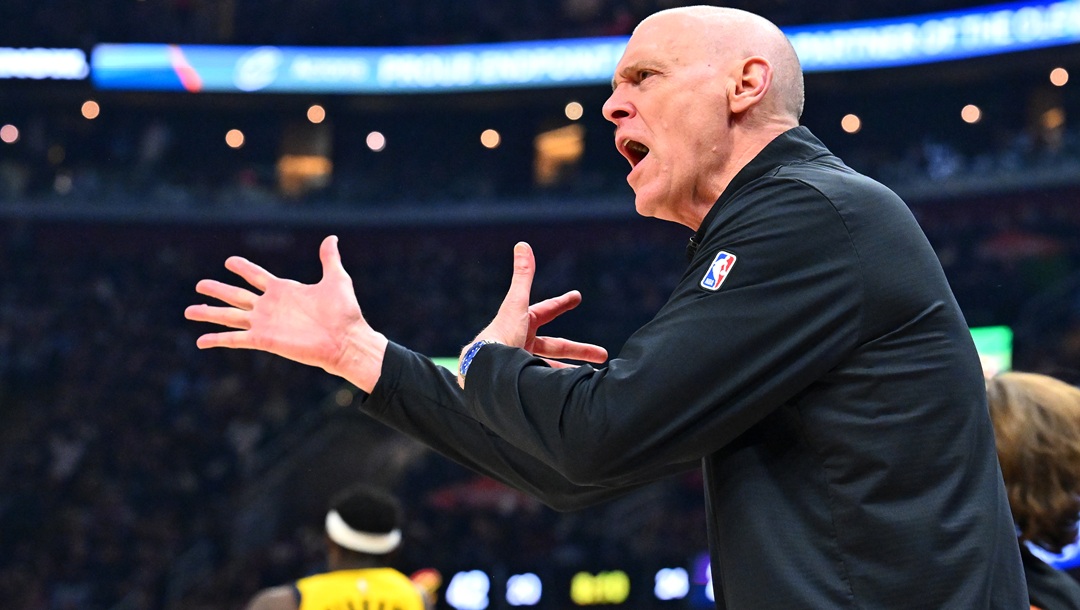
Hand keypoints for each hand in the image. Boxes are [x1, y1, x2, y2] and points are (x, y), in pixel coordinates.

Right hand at [184, 235, 387, 391]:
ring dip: (209, 312)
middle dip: (218, 290)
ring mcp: (265, 324)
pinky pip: (235, 339)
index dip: (243, 268)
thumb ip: (329, 259)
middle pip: (237, 295)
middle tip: (199, 284)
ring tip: (188, 310)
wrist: (346, 340)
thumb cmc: (344, 312)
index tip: (229, 261)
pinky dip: (217, 339)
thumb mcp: (336, 279)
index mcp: (284, 290)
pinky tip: (200, 341)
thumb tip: (331, 238)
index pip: (256, 276)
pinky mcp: (264, 340)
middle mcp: (270, 307)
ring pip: (230, 316)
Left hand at [461, 242, 606, 384]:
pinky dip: (559, 384)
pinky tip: (573, 391)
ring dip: (571, 371)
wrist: (484, 372)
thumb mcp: (517, 305)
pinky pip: (545, 383)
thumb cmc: (501, 335)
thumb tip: (522, 244)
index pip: (546, 311)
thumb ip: (522, 276)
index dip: (562, 303)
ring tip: (592, 377)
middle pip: (556, 346)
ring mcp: (521, 363)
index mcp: (521, 324)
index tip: (577, 297)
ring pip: (551, 367)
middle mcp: (521, 343)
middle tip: (603, 353)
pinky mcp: (521, 383)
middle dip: (580, 350)